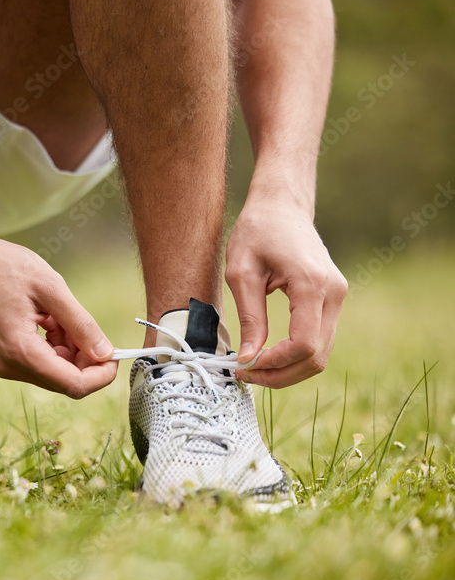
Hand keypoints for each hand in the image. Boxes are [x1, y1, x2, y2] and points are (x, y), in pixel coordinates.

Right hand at [0, 231, 117, 398]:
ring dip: (69, 349)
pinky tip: (49, 319)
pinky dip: (54, 346)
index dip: (101, 374)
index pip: (73, 384)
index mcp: (20, 351)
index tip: (116, 353)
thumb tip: (106, 352)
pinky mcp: (2, 356)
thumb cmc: (3, 267)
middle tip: (89, 327)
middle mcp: (9, 365)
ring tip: (60, 315)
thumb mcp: (51, 288)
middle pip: (64, 381)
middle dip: (85, 359)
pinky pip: (39, 362)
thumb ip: (81, 324)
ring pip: (53, 372)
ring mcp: (3, 363)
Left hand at [225, 198, 347, 387]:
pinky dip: (296, 354)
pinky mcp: (332, 299)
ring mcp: (338, 296)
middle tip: (245, 374)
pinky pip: (320, 338)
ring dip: (289, 368)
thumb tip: (248, 358)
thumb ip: (249, 317)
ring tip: (253, 367)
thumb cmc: (257, 230)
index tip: (243, 365)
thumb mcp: (241, 272)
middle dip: (281, 374)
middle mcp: (334, 293)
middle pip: (317, 356)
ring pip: (322, 353)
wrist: (281, 205)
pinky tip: (268, 354)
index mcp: (312, 284)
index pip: (304, 344)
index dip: (274, 364)